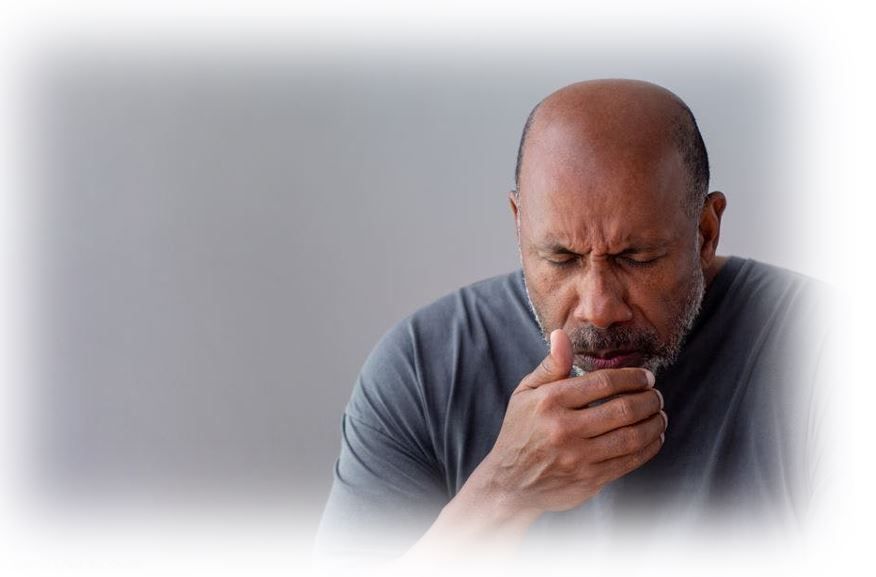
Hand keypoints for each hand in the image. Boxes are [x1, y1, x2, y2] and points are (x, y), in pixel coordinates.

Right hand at [469, 328, 666, 517]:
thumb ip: (551, 366)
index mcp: (550, 401)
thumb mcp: (526, 393)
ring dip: (654, 424)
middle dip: (649, 399)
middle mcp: (564, 429)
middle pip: (622, 410)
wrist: (510, 482)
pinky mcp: (589, 479)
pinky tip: (654, 438)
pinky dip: (648, 448)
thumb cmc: (521, 430)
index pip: (603, 383)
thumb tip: (562, 335)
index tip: (646, 377)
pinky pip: (629, 462)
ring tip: (659, 414)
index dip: (632, 377)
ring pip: (631, 437)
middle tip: (657, 395)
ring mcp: (578, 457)